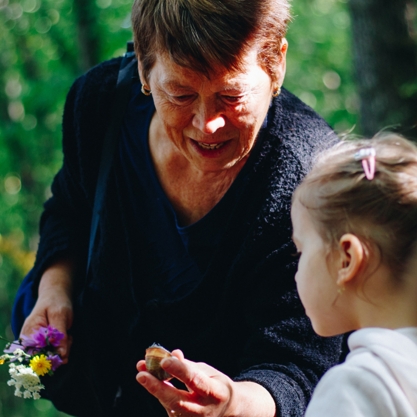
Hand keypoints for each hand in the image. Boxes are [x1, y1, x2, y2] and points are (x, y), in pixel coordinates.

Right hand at [20, 260, 73, 362]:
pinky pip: (52, 351)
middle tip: (69, 336)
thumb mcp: (60, 315)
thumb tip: (62, 356)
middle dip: (61, 349)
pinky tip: (64, 336)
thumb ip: (60, 336)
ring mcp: (33, 343)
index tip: (67, 341)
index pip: (41, 354)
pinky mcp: (40, 344)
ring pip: (51, 355)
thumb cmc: (56, 302)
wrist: (54, 295)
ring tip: (67, 333)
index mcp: (29, 333)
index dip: (56, 352)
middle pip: (46, 357)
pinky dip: (62, 346)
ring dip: (63, 347)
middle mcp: (28, 341)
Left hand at [136, 350, 275, 416]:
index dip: (180, 370)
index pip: (195, 381)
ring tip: (142, 372)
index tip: (164, 360)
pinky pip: (168, 407)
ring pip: (169, 405)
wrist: (228, 409)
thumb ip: (188, 365)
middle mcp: (204, 410)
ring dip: (154, 388)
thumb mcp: (208, 371)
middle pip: (178, 401)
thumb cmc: (215, 384)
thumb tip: (172, 355)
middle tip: (141, 374)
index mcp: (216, 392)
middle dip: (158, 387)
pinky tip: (150, 379)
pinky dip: (158, 392)